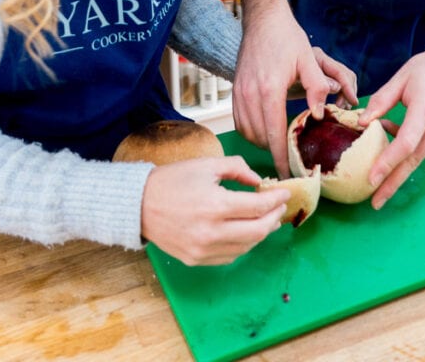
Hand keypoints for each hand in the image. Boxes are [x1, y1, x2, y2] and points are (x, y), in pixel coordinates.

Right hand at [141, 155, 288, 265]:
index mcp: (215, 205)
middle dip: (274, 218)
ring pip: (246, 247)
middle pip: (257, 231)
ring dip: (261, 233)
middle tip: (280, 207)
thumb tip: (259, 182)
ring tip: (267, 220)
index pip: (258, 207)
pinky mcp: (196, 260)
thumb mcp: (207, 165)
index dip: (276, 200)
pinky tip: (246, 232)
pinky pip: (229, 256)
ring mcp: (203, 250)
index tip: (285, 193)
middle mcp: (211, 232)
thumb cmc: (173, 180)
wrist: (138, 204)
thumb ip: (238, 168)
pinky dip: (243, 245)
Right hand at [232, 4, 357, 176]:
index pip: (274, 134)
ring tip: (280, 146)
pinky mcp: (234, 90)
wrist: (262, 19)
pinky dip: (252, 131)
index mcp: (269, 90)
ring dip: (263, 143)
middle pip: (260, 138)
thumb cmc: (286, 37)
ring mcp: (239, 93)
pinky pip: (240, 121)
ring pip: (247, 132)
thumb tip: (318, 115)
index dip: (281, 158)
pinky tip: (266, 130)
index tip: (289, 176)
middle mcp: (249, 94)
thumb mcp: (308, 59)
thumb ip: (317, 87)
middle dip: (274, 153)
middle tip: (292, 161)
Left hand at [358, 40, 424, 208]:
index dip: (387, 163)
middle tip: (375, 203)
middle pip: (413, 161)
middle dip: (392, 183)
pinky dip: (411, 147)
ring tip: (383, 133)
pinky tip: (400, 130)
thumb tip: (361, 123)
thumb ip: (381, 101)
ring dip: (398, 156)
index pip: (405, 144)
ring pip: (419, 156)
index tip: (372, 180)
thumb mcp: (401, 78)